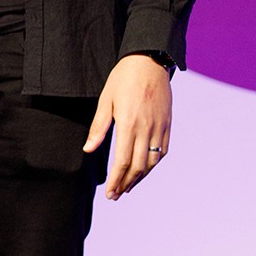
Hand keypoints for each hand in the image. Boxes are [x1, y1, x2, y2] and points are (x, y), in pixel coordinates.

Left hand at [84, 55, 171, 201]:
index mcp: (129, 123)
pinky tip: (144, 169)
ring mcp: (160, 126)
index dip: (116, 180)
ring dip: (140, 177)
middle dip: (127, 184)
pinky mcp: (167, 123)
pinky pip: (163, 150)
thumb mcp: (106, 99)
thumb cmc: (123, 78)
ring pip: (153, 161)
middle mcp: (147, 128)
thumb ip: (99, 126)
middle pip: (138, 166)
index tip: (110, 193)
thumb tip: (88, 150)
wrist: (150, 60)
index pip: (122, 161)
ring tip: (128, 186)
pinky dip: (154, 164)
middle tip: (116, 196)